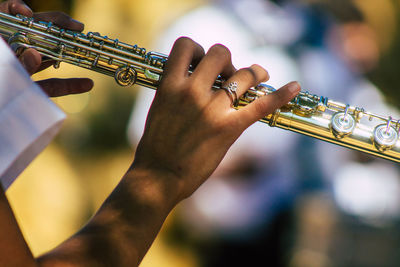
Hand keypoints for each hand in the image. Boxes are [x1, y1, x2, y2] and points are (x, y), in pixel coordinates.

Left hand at [0, 0, 92, 96]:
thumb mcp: (2, 73)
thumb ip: (16, 65)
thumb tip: (35, 54)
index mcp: (1, 45)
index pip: (6, 16)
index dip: (17, 10)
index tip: (29, 13)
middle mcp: (11, 55)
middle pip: (34, 36)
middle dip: (56, 31)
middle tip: (77, 28)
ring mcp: (22, 74)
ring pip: (45, 59)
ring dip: (66, 54)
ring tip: (85, 50)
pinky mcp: (31, 93)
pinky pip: (51, 87)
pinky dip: (69, 86)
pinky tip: (87, 84)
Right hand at [132, 37, 299, 200]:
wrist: (158, 177)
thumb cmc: (156, 146)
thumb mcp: (159, 108)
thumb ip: (175, 89)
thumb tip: (195, 77)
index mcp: (169, 85)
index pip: (185, 45)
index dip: (197, 49)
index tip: (201, 62)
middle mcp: (191, 91)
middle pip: (220, 53)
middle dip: (227, 60)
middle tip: (229, 74)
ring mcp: (212, 109)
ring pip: (243, 73)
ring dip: (253, 72)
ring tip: (258, 76)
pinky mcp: (229, 128)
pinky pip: (261, 105)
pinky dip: (281, 95)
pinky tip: (295, 87)